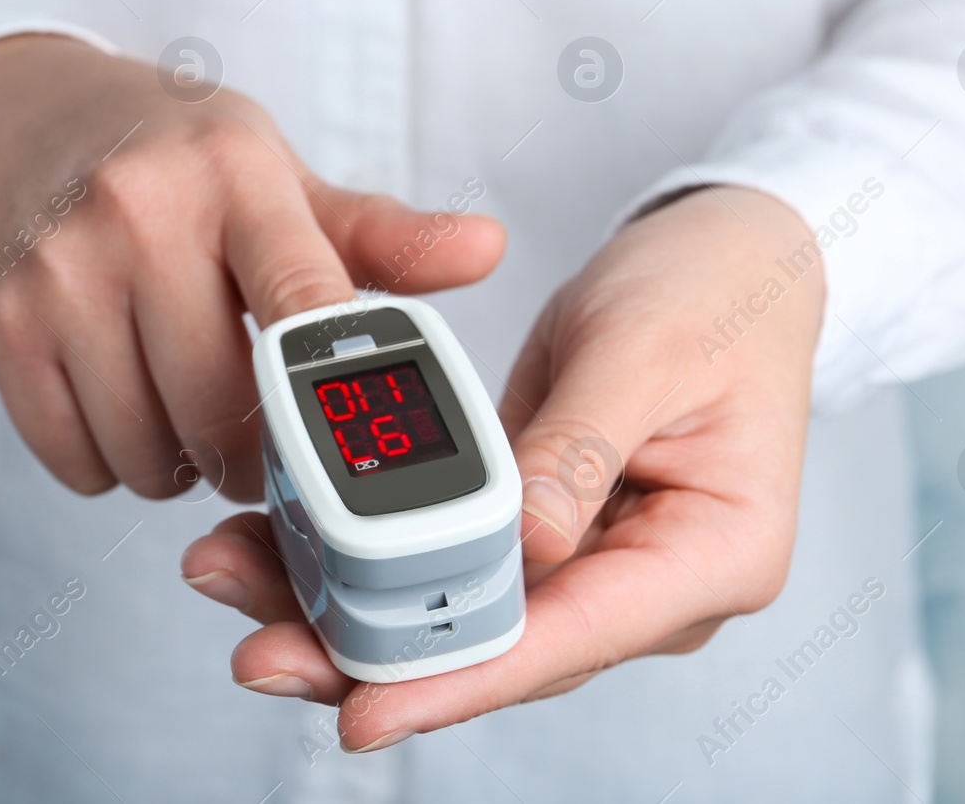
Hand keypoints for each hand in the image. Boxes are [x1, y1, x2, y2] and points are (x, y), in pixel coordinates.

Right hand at [0, 34, 505, 499]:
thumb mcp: (274, 172)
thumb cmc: (172, 155)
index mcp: (234, 174)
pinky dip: (112, 466)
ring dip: (182, 467)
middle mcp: (140, 214)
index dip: (335, 395)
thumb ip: (379, 234)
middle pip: (224, 410)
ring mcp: (58, 272)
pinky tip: (124, 410)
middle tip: (261, 437)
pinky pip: (77, 461)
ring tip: (188, 413)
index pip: (305, 300)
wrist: (11, 115)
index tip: (354, 446)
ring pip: (149, 451)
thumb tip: (489, 251)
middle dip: (255, 455)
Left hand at [181, 186, 823, 748]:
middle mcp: (652, 583)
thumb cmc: (712, 294)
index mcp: (714, 555)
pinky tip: (288, 542)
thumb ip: (578, 449)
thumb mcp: (646, 351)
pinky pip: (451, 557)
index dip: (463, 678)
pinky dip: (372, 552)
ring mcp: (595, 561)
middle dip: (376, 654)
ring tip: (238, 581)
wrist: (726, 257)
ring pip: (462, 613)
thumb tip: (517, 548)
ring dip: (351, 606)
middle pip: (504, 646)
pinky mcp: (544, 528)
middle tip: (259, 652)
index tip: (365, 707)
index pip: (573, 637)